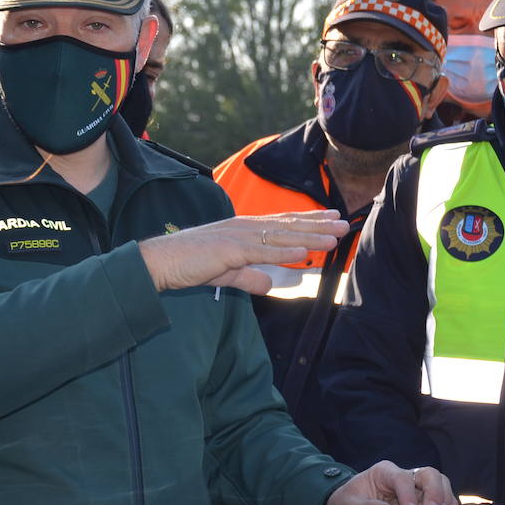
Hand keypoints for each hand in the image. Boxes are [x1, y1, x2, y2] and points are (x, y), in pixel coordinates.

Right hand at [138, 210, 348, 293]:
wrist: (160, 263)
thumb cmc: (188, 265)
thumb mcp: (226, 273)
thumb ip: (249, 277)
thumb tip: (269, 284)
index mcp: (243, 230)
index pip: (282, 223)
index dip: (308, 221)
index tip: (331, 219)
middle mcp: (244, 227)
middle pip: (288, 225)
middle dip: (318, 225)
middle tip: (344, 223)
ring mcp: (238, 236)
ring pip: (281, 236)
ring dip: (310, 236)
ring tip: (334, 236)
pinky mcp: (230, 250)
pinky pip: (263, 250)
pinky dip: (286, 249)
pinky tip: (306, 250)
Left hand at [324, 461, 456, 504]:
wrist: (352, 504)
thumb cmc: (350, 501)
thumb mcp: (349, 504)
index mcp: (385, 472)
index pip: (402, 478)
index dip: (408, 494)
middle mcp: (405, 475)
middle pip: (429, 474)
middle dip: (435, 492)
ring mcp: (417, 487)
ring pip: (441, 484)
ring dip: (443, 502)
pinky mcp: (425, 499)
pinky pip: (443, 499)